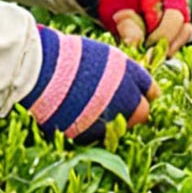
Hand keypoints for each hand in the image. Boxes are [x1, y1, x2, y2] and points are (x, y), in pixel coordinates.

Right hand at [20, 25, 155, 144]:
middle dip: (133, 111)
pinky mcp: (89, 135)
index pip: (152, 92)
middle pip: (142, 113)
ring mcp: (109, 119)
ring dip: (112, 122)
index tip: (136, 94)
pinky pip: (98, 136)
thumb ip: (121, 72)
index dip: (143, 93)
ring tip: (92, 109)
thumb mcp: (101, 56)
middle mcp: (126, 99)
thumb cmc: (67, 56)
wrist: (39, 70)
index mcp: (130, 75)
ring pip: (120, 129)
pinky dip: (92, 129)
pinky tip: (79, 117)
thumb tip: (128, 84)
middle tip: (117, 107)